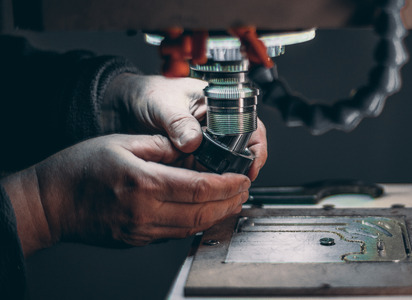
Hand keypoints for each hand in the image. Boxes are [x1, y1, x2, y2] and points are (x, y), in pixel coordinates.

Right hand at [2, 134, 249, 255]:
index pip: (200, 188)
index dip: (228, 185)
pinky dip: (197, 223)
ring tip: (232, 200)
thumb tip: (190, 148)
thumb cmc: (79, 169)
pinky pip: (176, 234)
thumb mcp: (122, 143)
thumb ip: (161, 146)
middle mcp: (146, 212)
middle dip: (230, 202)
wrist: (50, 203)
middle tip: (245, 189)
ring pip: (193, 228)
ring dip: (218, 215)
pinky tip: (205, 211)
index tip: (243, 178)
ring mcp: (142, 231)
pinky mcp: (138, 240)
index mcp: (144, 183)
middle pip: (203, 213)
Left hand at [104, 74, 267, 179]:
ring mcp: (204, 144)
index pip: (250, 125)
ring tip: (221, 192)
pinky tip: (204, 193)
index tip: (251, 165)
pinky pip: (205, 174)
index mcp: (218, 104)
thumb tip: (193, 141)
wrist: (122, 107)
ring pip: (225, 165)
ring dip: (224, 178)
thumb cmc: (147, 93)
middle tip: (237, 184)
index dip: (256, 147)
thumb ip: (178, 121)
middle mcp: (215, 126)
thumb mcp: (163, 103)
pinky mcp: (191, 159)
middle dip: (241, 168)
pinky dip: (206, 184)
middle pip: (241, 149)